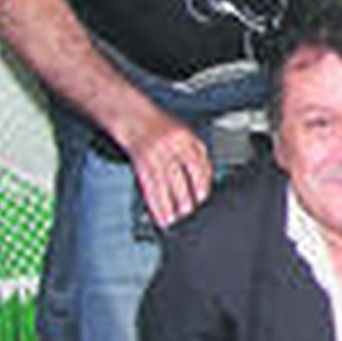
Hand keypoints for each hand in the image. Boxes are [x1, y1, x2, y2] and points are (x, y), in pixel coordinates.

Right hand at [120, 110, 211, 227]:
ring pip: (162, 185)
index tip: (203, 198)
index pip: (197, 163)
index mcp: (186, 139)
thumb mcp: (187, 135)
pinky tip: (158, 215)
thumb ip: (198, 154)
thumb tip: (207, 180)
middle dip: (185, 198)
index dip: (201, 183)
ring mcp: (153, 156)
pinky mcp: (139, 165)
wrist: (134, 118)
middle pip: (179, 177)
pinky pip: (148, 187)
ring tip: (173, 222)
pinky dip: (153, 204)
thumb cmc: (164, 129)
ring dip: (167, 206)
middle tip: (190, 215)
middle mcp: (169, 147)